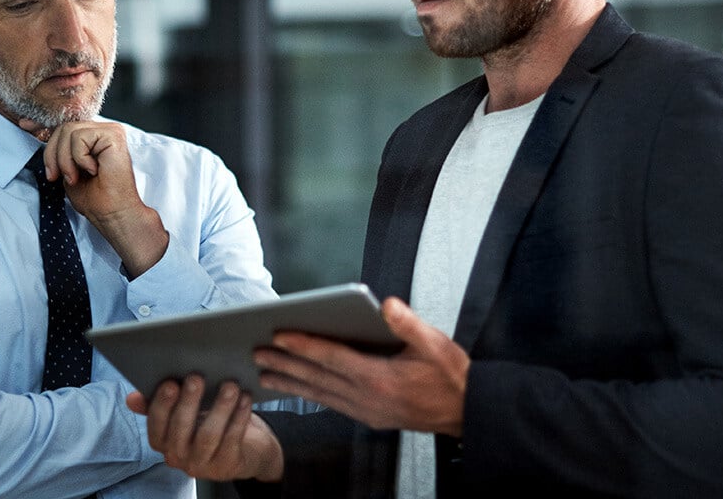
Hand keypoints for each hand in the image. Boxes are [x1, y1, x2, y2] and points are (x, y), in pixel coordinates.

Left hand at [21, 119, 168, 276]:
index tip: (23, 125)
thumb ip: (59, 151)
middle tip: (57, 176)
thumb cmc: (94, 198)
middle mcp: (104, 130)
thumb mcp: (67, 170)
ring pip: (68, 131)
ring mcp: (110, 131)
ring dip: (65, 159)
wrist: (112, 213)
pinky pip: (79, 138)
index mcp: (94, 137)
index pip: (64, 125)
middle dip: (52, 154)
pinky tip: (93, 170)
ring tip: (75, 177)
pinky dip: (79, 158)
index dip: (42, 125)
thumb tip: (36, 131)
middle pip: (63, 128)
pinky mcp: (113, 135)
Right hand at [126, 376, 283, 481]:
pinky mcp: (227, 465)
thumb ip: (159, 403)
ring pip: (208, 436)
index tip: (170, 383)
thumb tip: (131, 398)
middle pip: (180, 430)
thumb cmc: (209, 423)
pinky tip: (245, 399)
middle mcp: (178, 457)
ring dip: (219, 407)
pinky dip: (239, 417)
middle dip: (188, 402)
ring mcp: (203, 465)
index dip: (161, 405)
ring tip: (230, 385)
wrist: (246, 449)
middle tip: (197, 377)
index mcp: (163, 442)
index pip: (156, 426)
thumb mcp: (185, 412)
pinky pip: (232, 439)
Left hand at [256, 297, 468, 435]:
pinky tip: (297, 388)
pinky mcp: (369, 417)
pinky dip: (310, 394)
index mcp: (380, 378)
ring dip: (291, 383)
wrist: (466, 411)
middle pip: (318, 378)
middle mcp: (368, 399)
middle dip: (285, 365)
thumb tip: (385, 304)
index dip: (304, 346)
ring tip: (264, 375)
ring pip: (320, 395)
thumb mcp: (435, 343)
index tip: (279, 335)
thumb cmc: (450, 375)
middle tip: (256, 354)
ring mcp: (367, 412)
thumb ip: (408, 324)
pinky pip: (331, 404)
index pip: (333, 359)